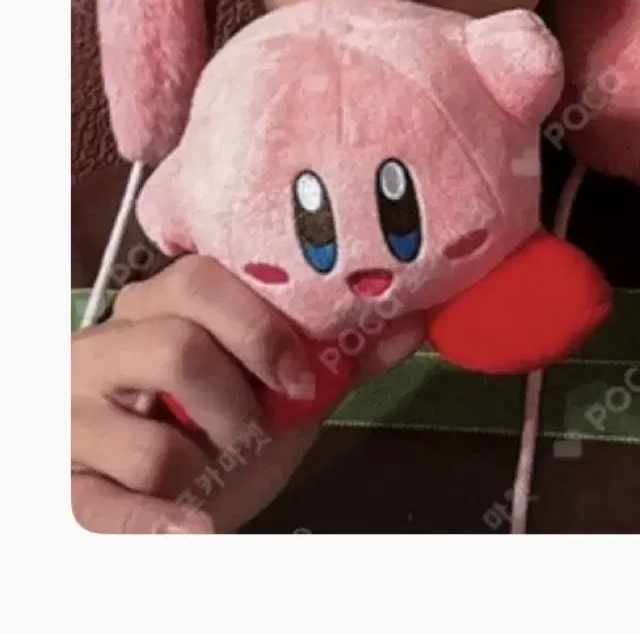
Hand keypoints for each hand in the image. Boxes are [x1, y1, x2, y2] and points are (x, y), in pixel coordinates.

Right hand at [72, 255, 423, 532]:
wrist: (161, 497)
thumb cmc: (215, 430)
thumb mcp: (275, 391)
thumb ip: (334, 356)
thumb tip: (408, 321)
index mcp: (155, 307)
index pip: (199, 280)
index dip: (259, 326)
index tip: (297, 374)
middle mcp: (102, 347)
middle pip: (175, 345)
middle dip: (235, 399)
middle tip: (255, 428)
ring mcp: (72, 416)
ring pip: (150, 440)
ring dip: (204, 470)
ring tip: (211, 470)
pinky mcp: (63, 486)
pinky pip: (110, 509)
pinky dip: (161, 524)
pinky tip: (191, 526)